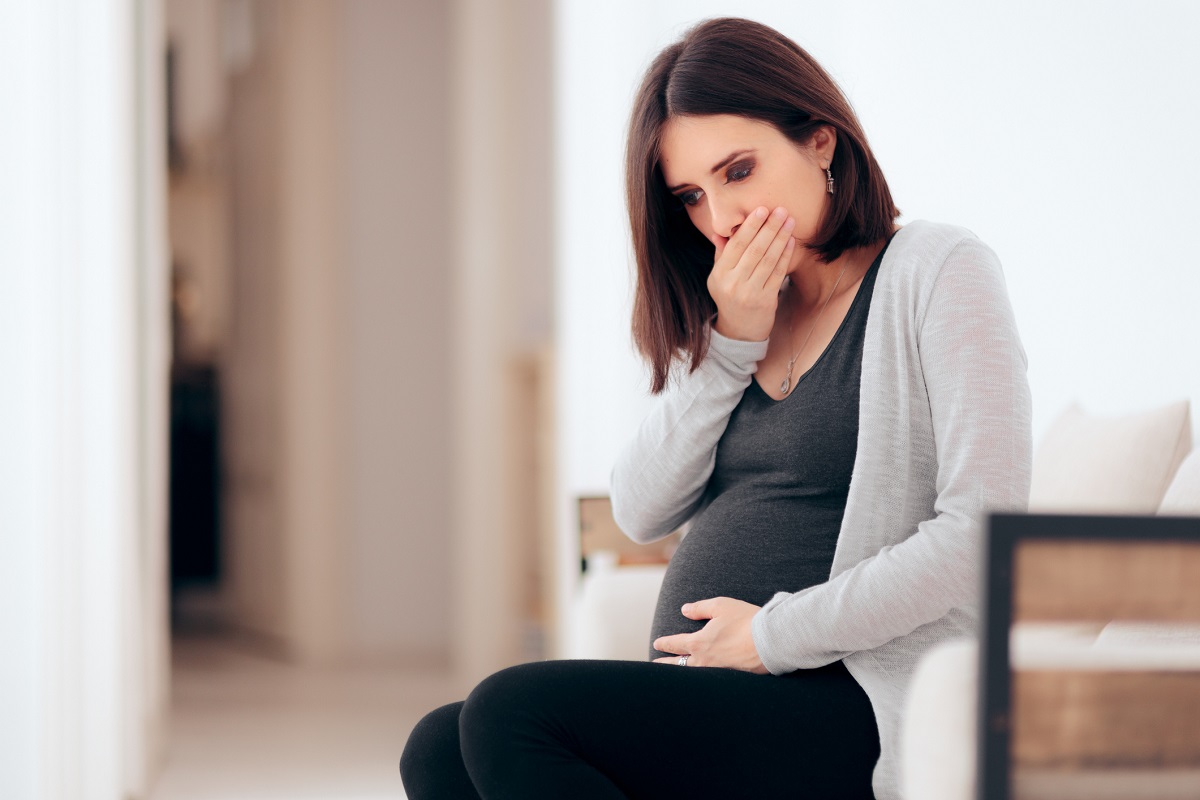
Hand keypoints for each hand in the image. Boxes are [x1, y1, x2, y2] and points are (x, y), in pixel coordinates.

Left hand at [652, 597, 768, 673]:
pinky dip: (701, 680)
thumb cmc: (746, 620)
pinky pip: (711, 680)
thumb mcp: (721, 606)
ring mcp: (718, 672)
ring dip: (683, 673)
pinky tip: (701, 681)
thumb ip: (700, 608)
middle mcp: (705, 661)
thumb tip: (684, 610)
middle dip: (666, 664)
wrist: (772, 641)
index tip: (657, 644)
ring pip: (694, 675)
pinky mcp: (732, 678)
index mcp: (699, 643)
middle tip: (655, 665)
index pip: (676, 644)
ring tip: (676, 674)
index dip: (665, 644)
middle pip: (680, 665)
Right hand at [707, 206, 794, 341]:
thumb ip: (722, 254)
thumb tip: (721, 231)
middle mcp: (733, 283)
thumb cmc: (730, 298)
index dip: (750, 226)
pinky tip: (790, 241)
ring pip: (768, 260)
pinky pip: (778, 273)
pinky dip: (785, 255)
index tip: (761, 209)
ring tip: (789, 221)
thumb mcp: (719, 277)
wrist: (739, 331)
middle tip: (781, 210)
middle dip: (769, 227)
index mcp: (719, 275)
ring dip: (780, 238)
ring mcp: (750, 293)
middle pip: (755, 250)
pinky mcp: (766, 301)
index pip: (736, 245)